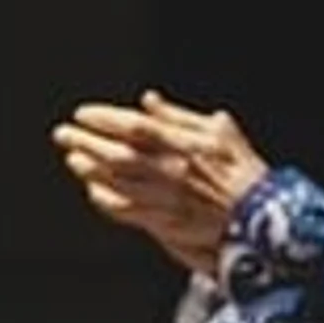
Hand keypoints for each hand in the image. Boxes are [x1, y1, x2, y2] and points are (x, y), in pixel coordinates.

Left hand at [52, 89, 269, 277]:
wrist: (260, 216)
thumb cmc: (242, 168)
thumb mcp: (218, 130)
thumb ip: (178, 116)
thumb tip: (147, 100)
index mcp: (183, 144)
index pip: (134, 126)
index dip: (104, 119)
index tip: (83, 113)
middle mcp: (170, 170)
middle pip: (116, 154)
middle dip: (85, 142)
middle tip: (63, 134)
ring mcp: (165, 198)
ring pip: (116, 182)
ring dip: (90, 170)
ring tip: (73, 159)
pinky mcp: (165, 221)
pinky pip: (126, 210)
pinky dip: (106, 200)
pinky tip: (93, 190)